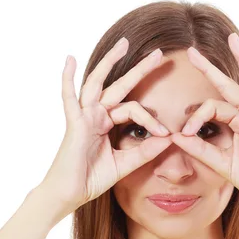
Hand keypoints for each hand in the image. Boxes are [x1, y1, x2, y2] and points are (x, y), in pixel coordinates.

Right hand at [38, 38, 171, 217]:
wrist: (69, 195)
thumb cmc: (91, 180)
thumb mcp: (125, 164)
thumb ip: (145, 152)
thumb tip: (170, 139)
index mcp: (107, 124)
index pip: (134, 110)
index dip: (152, 120)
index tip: (167, 134)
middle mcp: (96, 116)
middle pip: (120, 86)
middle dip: (140, 70)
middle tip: (159, 54)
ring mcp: (84, 117)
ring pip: (98, 83)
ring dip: (110, 62)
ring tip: (124, 43)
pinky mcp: (74, 123)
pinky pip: (69, 97)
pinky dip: (68, 78)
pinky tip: (70, 59)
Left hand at [170, 33, 238, 213]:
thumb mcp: (222, 164)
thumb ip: (200, 150)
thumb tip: (175, 136)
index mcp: (236, 124)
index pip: (211, 109)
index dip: (196, 117)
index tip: (184, 131)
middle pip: (227, 86)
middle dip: (209, 69)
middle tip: (192, 52)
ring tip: (233, 39)